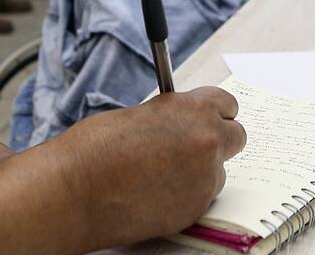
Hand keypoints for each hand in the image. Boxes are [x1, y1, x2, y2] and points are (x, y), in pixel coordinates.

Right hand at [54, 88, 245, 246]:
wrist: (77, 189)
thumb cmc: (97, 147)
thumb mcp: (143, 114)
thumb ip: (175, 118)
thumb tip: (184, 126)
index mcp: (194, 109)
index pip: (229, 105)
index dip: (215, 113)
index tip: (206, 120)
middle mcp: (207, 142)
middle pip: (237, 138)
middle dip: (218, 141)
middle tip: (191, 148)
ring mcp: (204, 179)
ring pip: (218, 173)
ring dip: (199, 172)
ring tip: (160, 175)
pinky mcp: (195, 210)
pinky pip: (201, 198)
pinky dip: (185, 195)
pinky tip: (154, 193)